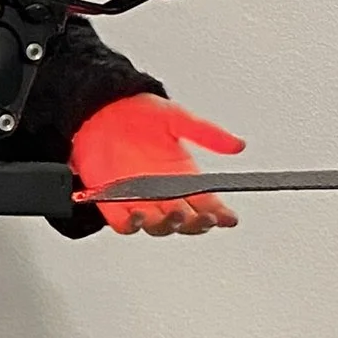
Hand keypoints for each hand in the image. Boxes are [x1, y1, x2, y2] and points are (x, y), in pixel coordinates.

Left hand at [70, 94, 243, 235]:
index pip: (208, 203)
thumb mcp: (177, 117)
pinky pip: (125, 225)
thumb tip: (238, 145)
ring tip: (174, 215)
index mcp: (183, 176)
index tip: (228, 218)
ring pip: (160, 226)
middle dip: (197, 223)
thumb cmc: (137, 113)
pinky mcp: (114, 204)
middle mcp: (164, 192)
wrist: (98, 110)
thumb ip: (206, 133)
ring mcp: (140, 200)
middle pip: (187, 221)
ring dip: (168, 225)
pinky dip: (132, 226)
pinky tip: (138, 218)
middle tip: (203, 218)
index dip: (220, 214)